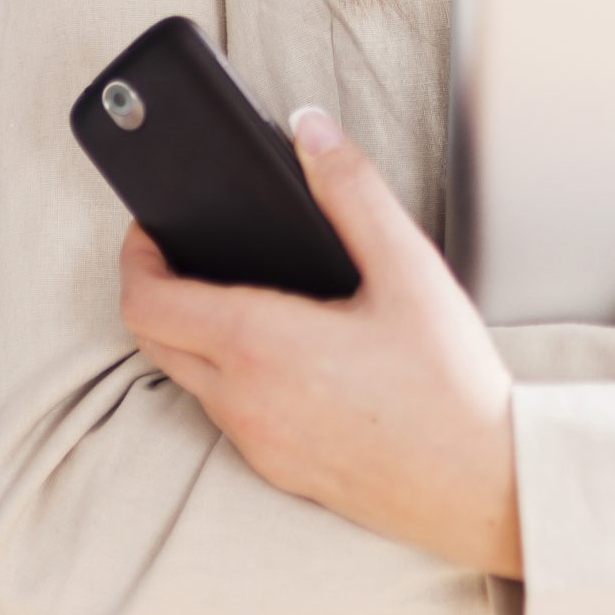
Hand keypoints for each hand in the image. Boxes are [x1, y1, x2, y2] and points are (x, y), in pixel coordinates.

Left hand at [118, 107, 521, 576]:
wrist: (479, 483)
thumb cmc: (447, 382)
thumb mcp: (407, 267)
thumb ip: (351, 190)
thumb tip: (310, 130)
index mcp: (261, 344)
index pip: (149, 302)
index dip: (136, 257)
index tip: (150, 230)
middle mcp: (243, 400)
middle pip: (153, 341)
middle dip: (154, 290)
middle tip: (183, 253)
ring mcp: (255, 442)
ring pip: (187, 379)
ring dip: (190, 333)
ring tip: (235, 292)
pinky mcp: (276, 469)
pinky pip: (225, 413)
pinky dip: (225, 374)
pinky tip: (279, 353)